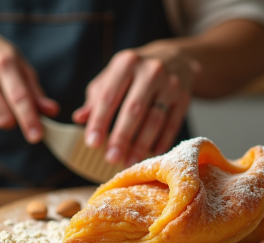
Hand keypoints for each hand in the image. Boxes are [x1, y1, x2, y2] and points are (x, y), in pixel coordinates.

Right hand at [0, 24, 58, 142]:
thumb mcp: (20, 65)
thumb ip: (36, 91)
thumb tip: (53, 111)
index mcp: (4, 64)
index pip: (19, 98)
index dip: (29, 119)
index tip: (36, 136)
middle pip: (5, 118)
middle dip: (17, 121)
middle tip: (19, 109)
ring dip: (4, 116)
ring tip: (0, 96)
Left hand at [73, 42, 199, 166]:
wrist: (176, 59)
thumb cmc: (135, 73)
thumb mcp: (113, 77)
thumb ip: (96, 98)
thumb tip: (79, 119)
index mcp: (126, 63)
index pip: (109, 96)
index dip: (99, 121)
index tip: (92, 143)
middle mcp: (150, 71)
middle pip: (133, 109)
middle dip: (121, 136)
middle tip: (110, 158)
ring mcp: (170, 84)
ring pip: (154, 119)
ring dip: (141, 144)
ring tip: (129, 161)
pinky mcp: (185, 98)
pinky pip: (172, 124)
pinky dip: (161, 142)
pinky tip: (151, 155)